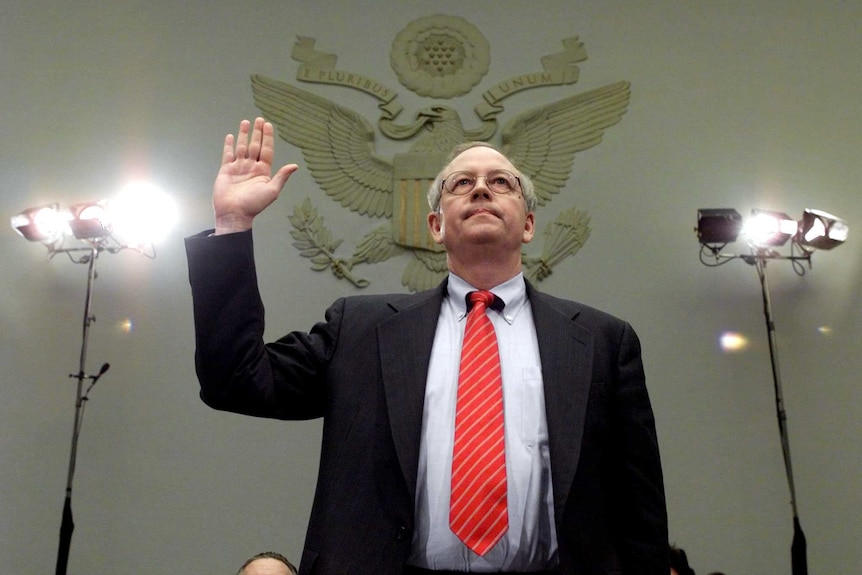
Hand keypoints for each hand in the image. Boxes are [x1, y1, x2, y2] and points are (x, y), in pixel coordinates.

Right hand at [212, 117, 297, 233]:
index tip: (268, 125)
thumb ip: (282, 177)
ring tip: (246, 122)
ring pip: (242, 147)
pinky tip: (230, 136)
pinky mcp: (226, 170)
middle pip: (255, 146)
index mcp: (263, 171)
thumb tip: (295, 165)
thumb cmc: (254, 204)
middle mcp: (251, 167)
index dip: (267, 137)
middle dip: (258, 133)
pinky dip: (228, 145)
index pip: (266, 150)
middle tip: (259, 119)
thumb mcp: (272, 191)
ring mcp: (238, 168)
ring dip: (244, 135)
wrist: (234, 213)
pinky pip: (227, 154)